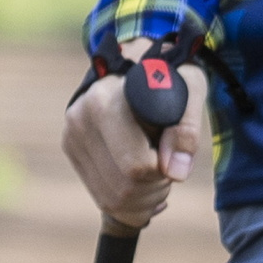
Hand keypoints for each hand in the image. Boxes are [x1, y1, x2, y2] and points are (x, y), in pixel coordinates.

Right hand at [60, 57, 207, 231]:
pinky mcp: (72, 150)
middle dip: (156, 187)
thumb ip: (186, 128)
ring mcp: (72, 137)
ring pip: (112, 199)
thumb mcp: (190, 88)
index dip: (164, 171)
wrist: (136, 60)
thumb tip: (176, 172)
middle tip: (170, 163)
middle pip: (124, 188)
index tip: (175, 155)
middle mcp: (80, 119)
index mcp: (106, 100)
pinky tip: (143, 180)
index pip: (136, 166)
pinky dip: (131, 201)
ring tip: (157, 169)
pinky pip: (103, 198)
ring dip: (144, 198)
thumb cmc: (169, 74)